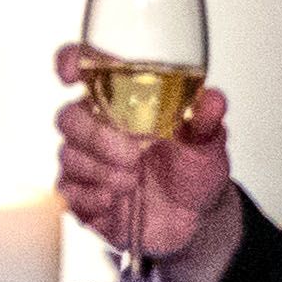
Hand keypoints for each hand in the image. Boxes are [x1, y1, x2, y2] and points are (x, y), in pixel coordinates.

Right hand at [50, 45, 245, 281]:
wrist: (198, 219)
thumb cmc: (195, 170)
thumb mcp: (207, 145)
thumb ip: (205, 122)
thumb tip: (214, 100)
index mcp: (122, 103)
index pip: (84, 69)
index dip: (69, 62)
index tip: (71, 75)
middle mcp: (98, 128)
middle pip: (69, 117)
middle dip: (97, 138)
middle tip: (132, 156)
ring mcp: (87, 161)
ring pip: (68, 155)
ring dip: (100, 171)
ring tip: (132, 182)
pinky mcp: (83, 195)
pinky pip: (67, 192)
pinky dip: (89, 197)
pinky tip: (112, 201)